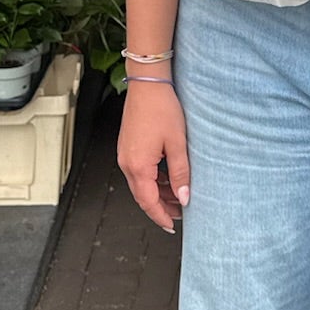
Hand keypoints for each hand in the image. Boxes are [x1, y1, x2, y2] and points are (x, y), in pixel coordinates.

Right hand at [118, 82, 189, 234]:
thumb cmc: (161, 108)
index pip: (148, 202)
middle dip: (160, 207)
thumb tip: (184, 196)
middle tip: (178, 214)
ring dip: (158, 193)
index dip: (160, 216)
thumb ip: (180, 173)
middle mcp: (126, 162)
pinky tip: (167, 178)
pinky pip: (139, 171)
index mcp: (137, 166)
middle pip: (142, 196)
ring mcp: (125, 154)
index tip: (171, 226)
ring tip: (177, 197)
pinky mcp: (128, 147)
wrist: (147, 84)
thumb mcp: (177, 144)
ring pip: (141, 184)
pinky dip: (153, 180)